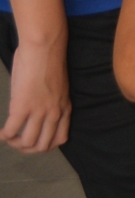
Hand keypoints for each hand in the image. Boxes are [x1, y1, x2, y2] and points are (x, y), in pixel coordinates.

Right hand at [1, 38, 69, 153]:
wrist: (44, 48)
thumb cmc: (48, 62)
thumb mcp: (58, 87)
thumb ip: (51, 102)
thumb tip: (37, 110)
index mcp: (65, 108)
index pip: (60, 139)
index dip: (45, 145)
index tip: (33, 141)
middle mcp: (55, 113)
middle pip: (43, 146)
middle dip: (27, 149)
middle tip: (16, 142)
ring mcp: (39, 111)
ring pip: (27, 142)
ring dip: (14, 143)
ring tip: (8, 136)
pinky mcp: (22, 107)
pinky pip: (11, 130)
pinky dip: (3, 135)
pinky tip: (0, 133)